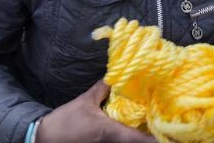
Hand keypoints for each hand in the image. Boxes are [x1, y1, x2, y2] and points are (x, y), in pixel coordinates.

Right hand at [37, 80, 154, 142]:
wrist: (45, 137)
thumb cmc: (66, 121)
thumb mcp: (85, 101)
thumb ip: (102, 89)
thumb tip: (115, 77)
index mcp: (111, 132)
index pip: (139, 139)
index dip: (155, 138)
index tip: (168, 134)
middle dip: (149, 135)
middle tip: (162, 124)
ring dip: (137, 136)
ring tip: (150, 125)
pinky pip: (118, 142)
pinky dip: (127, 137)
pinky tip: (130, 128)